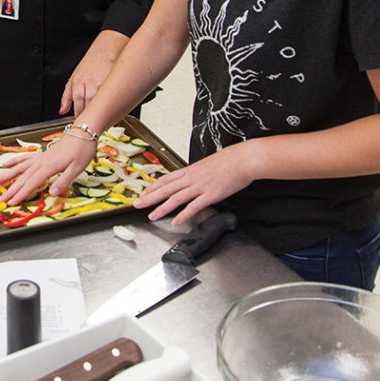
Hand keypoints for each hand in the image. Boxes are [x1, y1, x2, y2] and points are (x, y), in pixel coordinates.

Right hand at [0, 134, 96, 204]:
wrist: (82, 133)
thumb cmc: (82, 150)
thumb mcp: (77, 168)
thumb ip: (63, 181)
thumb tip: (52, 193)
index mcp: (49, 166)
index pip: (31, 183)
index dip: (20, 194)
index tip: (11, 203)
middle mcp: (41, 162)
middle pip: (21, 178)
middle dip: (9, 190)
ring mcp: (40, 157)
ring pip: (19, 168)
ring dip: (6, 175)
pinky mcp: (41, 155)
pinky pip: (24, 158)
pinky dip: (14, 161)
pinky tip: (6, 164)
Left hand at [59, 50, 116, 117]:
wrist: (104, 51)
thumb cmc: (88, 66)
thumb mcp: (73, 79)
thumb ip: (66, 97)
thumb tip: (62, 111)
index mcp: (77, 83)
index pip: (77, 102)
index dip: (79, 114)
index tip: (81, 122)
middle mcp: (89, 83)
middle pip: (88, 103)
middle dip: (89, 114)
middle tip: (90, 123)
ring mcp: (101, 82)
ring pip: (99, 100)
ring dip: (99, 110)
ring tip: (99, 117)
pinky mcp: (112, 82)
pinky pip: (110, 96)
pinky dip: (109, 103)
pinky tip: (109, 109)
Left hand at [134, 143, 256, 224]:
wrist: (243, 159)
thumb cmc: (228, 161)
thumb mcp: (206, 165)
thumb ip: (196, 174)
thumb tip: (191, 179)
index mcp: (189, 170)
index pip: (166, 179)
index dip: (152, 187)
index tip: (143, 193)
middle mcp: (191, 178)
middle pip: (165, 189)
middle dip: (149, 197)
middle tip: (136, 204)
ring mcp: (200, 186)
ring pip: (175, 198)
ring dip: (161, 208)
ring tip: (151, 216)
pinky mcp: (210, 195)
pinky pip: (193, 206)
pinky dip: (183, 214)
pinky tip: (175, 221)